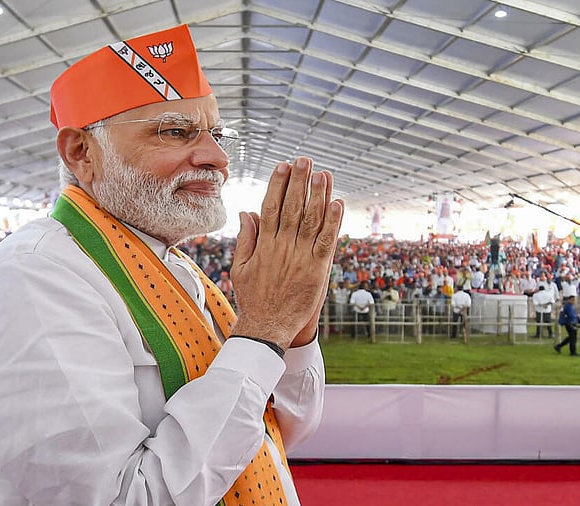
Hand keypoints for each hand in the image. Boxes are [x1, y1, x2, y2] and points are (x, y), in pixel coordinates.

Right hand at [229, 157, 343, 350]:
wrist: (267, 327)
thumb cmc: (253, 298)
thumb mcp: (241, 267)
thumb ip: (246, 239)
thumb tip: (247, 213)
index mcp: (264, 244)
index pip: (271, 207)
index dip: (277, 184)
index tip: (283, 165)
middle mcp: (282, 247)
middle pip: (292, 207)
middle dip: (299, 181)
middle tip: (305, 159)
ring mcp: (300, 257)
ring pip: (311, 220)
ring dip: (318, 194)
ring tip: (323, 173)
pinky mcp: (316, 270)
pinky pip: (326, 241)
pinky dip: (333, 222)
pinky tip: (337, 203)